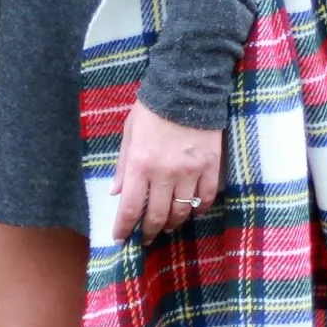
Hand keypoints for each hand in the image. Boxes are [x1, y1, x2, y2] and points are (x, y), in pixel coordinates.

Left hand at [110, 98, 223, 242]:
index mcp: (140, 164)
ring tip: (167, 225)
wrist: (187, 87)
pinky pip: (205, 197)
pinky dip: (198, 209)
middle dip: (149, 231)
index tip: (120, 238)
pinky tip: (192, 211)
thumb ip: (122, 166)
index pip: (130, 208)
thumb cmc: (152, 109)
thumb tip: (116, 193)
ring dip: (172, 223)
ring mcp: (190, 171)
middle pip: (156, 216)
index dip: (124, 228)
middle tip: (146, 237)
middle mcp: (164, 173)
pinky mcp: (210, 166)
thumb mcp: (129, 134)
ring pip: (181, 211)